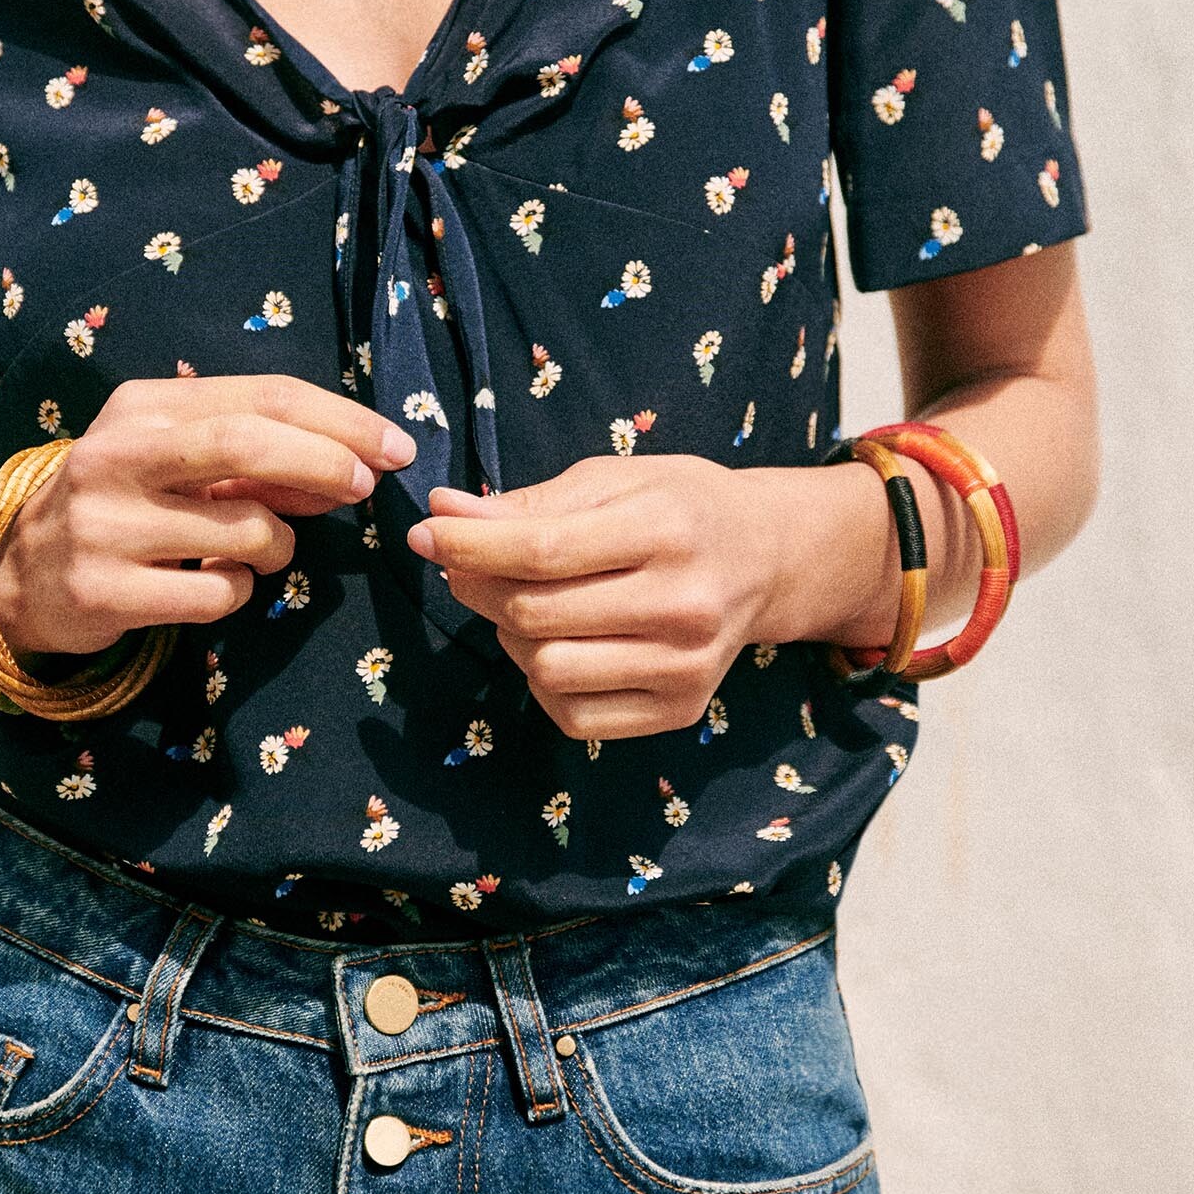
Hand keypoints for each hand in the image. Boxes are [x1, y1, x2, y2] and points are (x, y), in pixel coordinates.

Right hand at [0, 376, 415, 655]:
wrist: (21, 576)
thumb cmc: (125, 504)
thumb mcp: (177, 460)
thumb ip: (255, 456)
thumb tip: (353, 464)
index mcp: (141, 407)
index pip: (260, 396)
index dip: (339, 420)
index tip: (393, 446)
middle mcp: (116, 456)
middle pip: (247, 443)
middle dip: (326, 463)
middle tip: (366, 487)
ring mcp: (104, 525)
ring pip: (245, 532)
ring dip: (279, 547)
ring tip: (261, 552)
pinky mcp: (103, 591)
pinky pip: (217, 595)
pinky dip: (238, 593)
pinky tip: (211, 586)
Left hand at [407, 454, 889, 740]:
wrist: (767, 557)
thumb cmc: (679, 507)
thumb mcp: (614, 478)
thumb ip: (529, 502)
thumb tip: (444, 513)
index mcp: (668, 529)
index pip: (540, 551)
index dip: (467, 545)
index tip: (426, 533)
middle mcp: (686, 604)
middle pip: (535, 615)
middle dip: (479, 587)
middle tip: (466, 565)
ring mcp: (687, 667)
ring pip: (546, 670)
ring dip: (510, 637)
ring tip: (522, 605)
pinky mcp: (682, 709)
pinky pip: (575, 716)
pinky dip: (543, 684)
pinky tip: (556, 646)